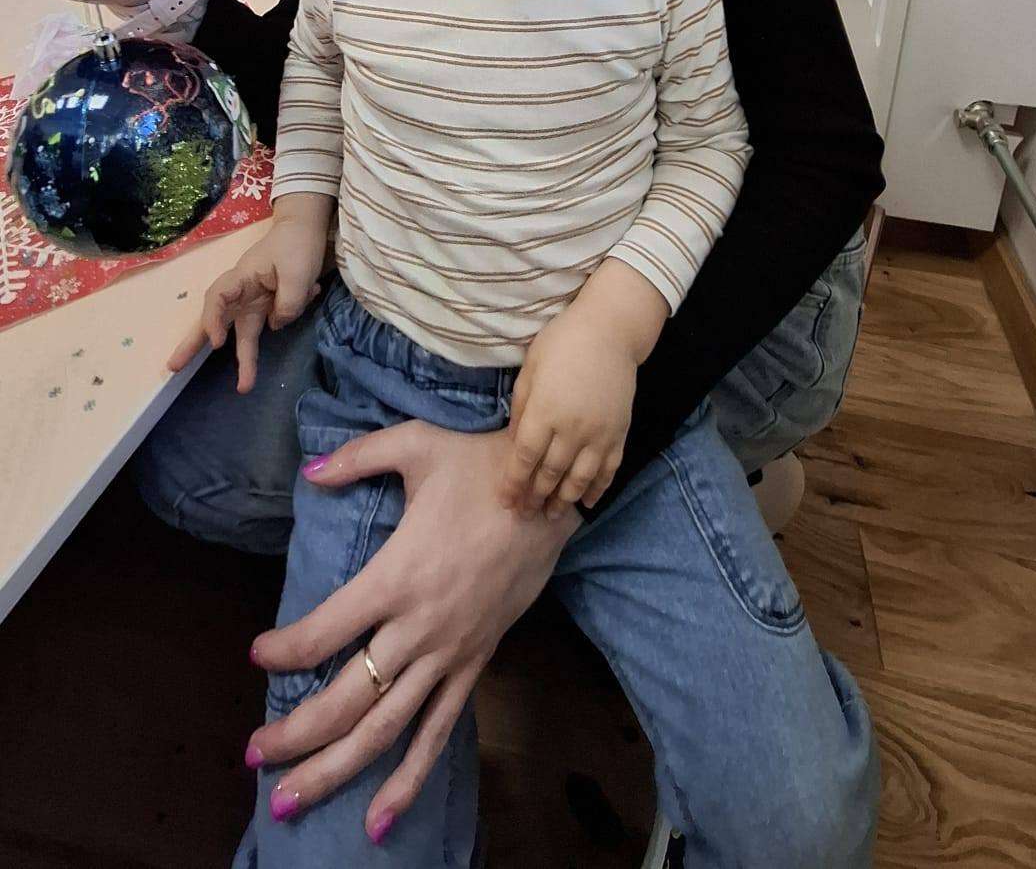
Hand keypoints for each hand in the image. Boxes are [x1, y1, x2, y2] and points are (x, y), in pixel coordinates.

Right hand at [168, 217, 324, 391]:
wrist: (305, 228)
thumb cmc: (296, 245)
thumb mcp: (298, 273)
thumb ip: (288, 303)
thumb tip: (276, 325)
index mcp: (242, 277)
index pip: (217, 299)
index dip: (212, 321)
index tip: (218, 343)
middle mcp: (242, 292)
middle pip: (215, 321)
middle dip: (194, 345)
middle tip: (173, 369)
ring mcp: (253, 301)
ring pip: (240, 333)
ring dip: (243, 359)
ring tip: (243, 387)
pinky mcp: (267, 306)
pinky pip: (273, 321)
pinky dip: (289, 314)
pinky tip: (312, 289)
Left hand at [247, 422, 570, 834]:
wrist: (552, 492)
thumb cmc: (482, 465)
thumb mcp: (418, 445)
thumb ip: (359, 458)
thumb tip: (310, 469)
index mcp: (398, 575)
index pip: (327, 628)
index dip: (287, 648)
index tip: (258, 653)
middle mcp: (420, 627)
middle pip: (348, 697)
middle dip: (296, 734)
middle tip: (253, 756)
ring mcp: (449, 653)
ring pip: (386, 727)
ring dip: (336, 769)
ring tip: (291, 802)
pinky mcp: (475, 662)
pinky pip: (439, 731)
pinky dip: (409, 779)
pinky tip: (378, 821)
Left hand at [501, 307, 636, 517]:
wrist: (610, 330)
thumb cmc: (562, 342)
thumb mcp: (530, 369)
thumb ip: (522, 408)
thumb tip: (515, 441)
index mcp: (544, 412)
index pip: (524, 459)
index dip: (514, 484)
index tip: (506, 501)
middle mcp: (571, 429)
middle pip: (549, 474)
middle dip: (535, 497)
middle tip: (524, 514)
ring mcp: (599, 434)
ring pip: (579, 479)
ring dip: (563, 501)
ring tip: (551, 515)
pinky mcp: (619, 433)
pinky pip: (608, 470)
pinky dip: (598, 489)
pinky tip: (587, 502)